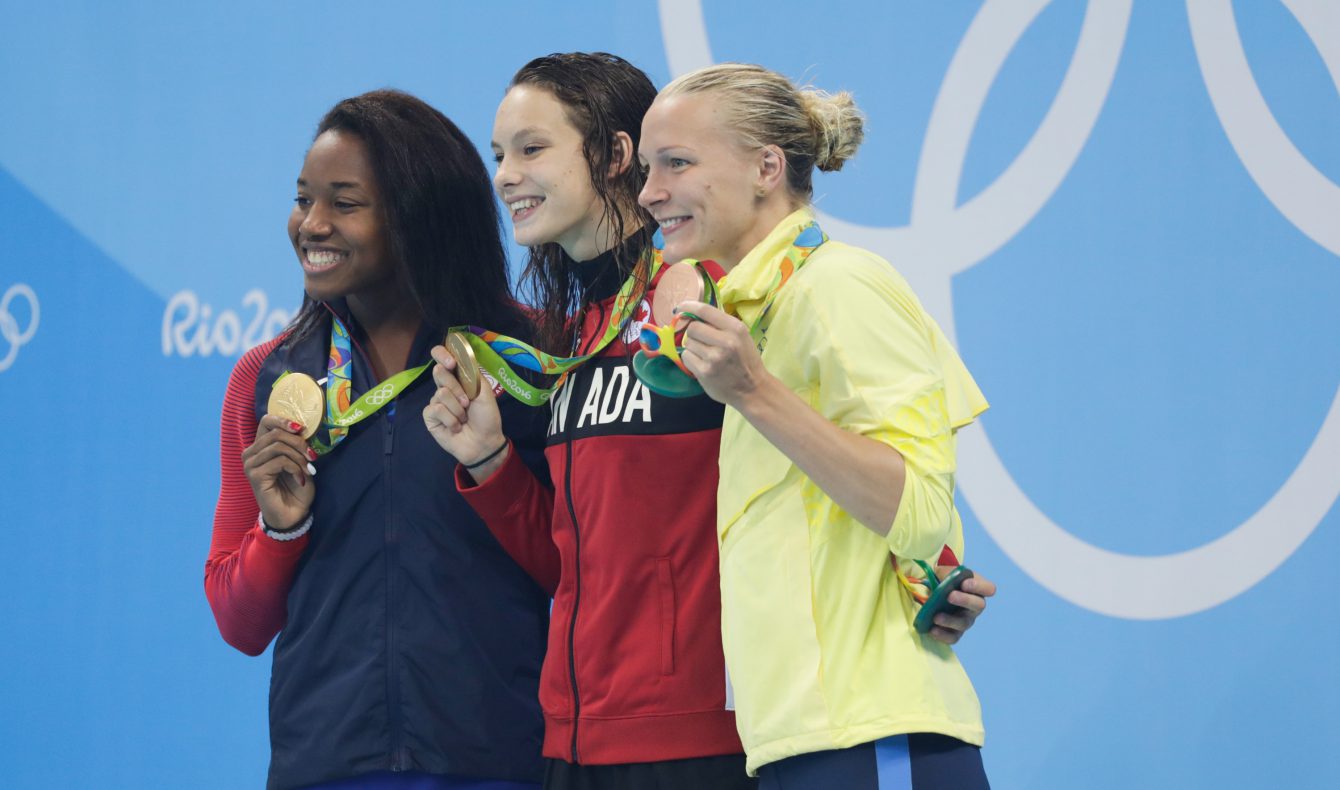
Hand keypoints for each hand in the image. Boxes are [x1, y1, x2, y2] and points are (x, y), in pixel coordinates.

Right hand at [242, 415, 316, 530]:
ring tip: (308, 470)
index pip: (266, 421)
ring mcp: (250, 465)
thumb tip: (301, 427)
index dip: (283, 420)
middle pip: (275, 433)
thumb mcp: (299, 460)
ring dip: (299, 458)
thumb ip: (296, 444)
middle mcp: (250, 453)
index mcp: (260, 446)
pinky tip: (301, 480)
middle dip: (299, 443)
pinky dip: (296, 469)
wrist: (293, 514)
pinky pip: (280, 462)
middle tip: (312, 456)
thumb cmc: (296, 487)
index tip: (301, 428)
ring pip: (278, 447)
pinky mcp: (255, 475)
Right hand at [422, 344, 507, 479]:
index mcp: (458, 378)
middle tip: (467, 402)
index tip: (451, 363)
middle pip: (439, 372)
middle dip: (456, 388)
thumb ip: (472, 374)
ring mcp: (436, 401)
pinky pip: (436, 409)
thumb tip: (460, 358)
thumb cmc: (487, 417)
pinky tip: (456, 426)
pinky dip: (450, 419)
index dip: (442, 354)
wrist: (484, 442)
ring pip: (440, 393)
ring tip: (464, 418)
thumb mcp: (485, 392)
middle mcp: (444, 387)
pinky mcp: (430, 416)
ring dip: (457, 408)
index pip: (442, 357)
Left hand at [676, 301, 773, 408]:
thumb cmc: (745, 360)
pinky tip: (702, 364)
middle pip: (692, 327)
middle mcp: (726, 341)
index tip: (679, 308)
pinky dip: (691, 360)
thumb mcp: (741, 336)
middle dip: (693, 333)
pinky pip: (686, 357)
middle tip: (701, 341)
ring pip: (687, 343)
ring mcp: (714, 358)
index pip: (705, 310)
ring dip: (692, 347)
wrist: (752, 389)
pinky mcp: (705, 372)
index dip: (688, 306)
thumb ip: (720, 324)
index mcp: (735, 328)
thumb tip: (693, 313)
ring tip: (705, 355)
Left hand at [927, 570, 995, 645]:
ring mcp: (966, 619)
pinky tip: (932, 630)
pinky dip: (943, 635)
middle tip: (949, 596)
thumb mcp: (945, 568)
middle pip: (979, 606)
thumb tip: (945, 576)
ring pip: (964, 623)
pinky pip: (953, 637)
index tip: (964, 583)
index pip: (989, 589)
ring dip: (950, 620)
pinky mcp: (955, 631)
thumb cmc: (944, 577)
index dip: (979, 587)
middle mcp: (976, 606)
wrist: (934, 588)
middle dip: (964, 600)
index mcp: (978, 588)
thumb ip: (947, 570)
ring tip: (936, 617)